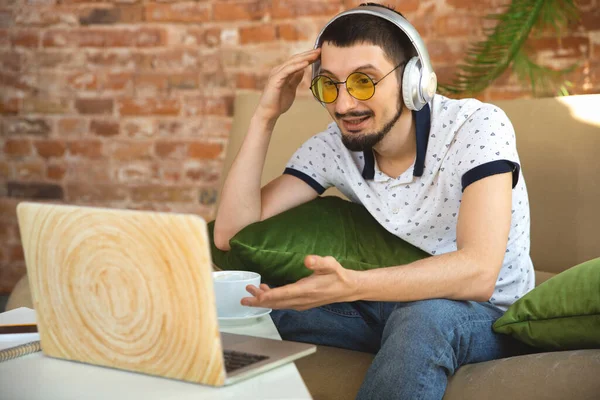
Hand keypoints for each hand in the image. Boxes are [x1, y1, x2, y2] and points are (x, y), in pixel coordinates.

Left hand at [241, 255, 358, 310]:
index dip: (267, 296)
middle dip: (258, 301)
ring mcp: (301, 303)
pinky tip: (265, 291)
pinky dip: (272, 299)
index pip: (283, 295)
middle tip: (243, 299)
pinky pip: (283, 303)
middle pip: (276, 303)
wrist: (347, 289)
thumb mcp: (331, 265)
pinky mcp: (301, 303)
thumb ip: (319, 262)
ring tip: (250, 292)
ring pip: (278, 304)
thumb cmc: (338, 275)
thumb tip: (308, 259)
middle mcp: (301, 300)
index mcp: (306, 290)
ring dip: (263, 300)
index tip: (255, 295)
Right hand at [255, 49, 320, 122]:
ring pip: (292, 62)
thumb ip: (295, 79)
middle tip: (320, 50)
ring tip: (315, 55)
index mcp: (283, 72)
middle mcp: (279, 70)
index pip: (297, 61)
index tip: (319, 54)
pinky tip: (306, 63)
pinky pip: (287, 70)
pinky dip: (297, 66)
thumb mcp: (291, 88)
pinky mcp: (275, 79)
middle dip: (308, 54)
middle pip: (295, 59)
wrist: (269, 113)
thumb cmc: (279, 103)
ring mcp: (276, 74)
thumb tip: (303, 70)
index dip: (308, 57)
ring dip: (305, 58)